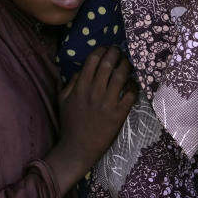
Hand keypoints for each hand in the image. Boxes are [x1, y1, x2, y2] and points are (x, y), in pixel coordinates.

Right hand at [45, 46, 137, 191]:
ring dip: (126, 66)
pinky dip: (134, 86)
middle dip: (115, 53)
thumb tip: (82, 69)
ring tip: (127, 62)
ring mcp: (108, 103)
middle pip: (108, 65)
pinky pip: (131, 95)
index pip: (93, 61)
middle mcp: (95, 92)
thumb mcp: (63, 100)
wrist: (78, 148)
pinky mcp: (119, 114)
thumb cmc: (70, 123)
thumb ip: (71, 82)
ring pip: (121, 76)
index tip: (106, 48)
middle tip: (119, 51)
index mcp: (80, 87)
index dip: (101, 51)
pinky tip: (133, 83)